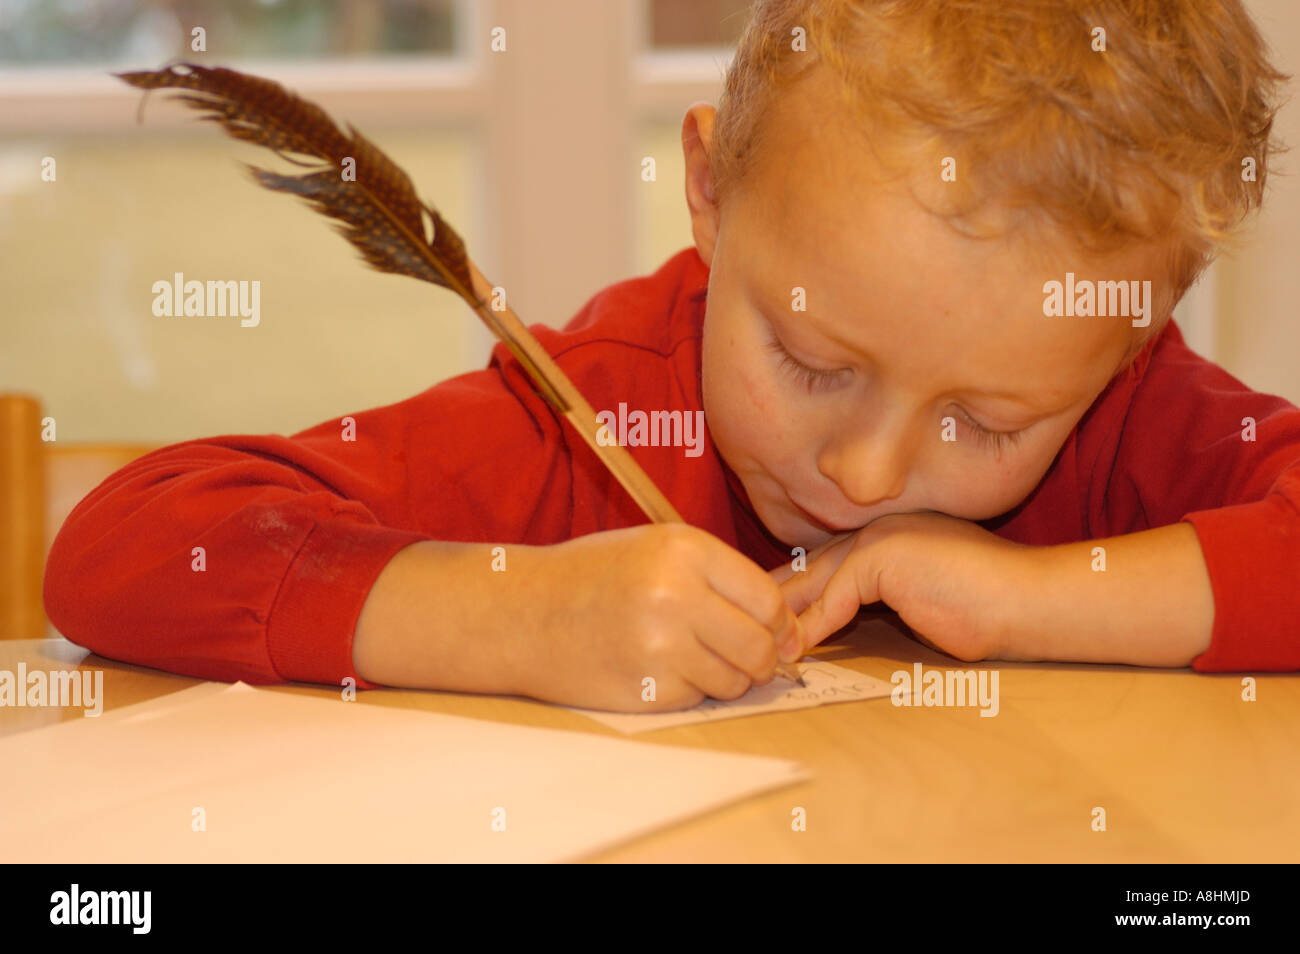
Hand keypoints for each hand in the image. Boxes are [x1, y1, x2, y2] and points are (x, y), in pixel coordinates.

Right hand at [514, 523, 806, 711]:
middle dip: (763, 659)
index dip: (779, 623)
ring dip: (723, 677)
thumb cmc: (593, 576)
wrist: (520, 613)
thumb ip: (720, 579)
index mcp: (685, 550)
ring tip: (684, 655)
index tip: (777, 634)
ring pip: (734, 680)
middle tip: (747, 658)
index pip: (768, 598)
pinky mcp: (646, 689)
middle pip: (760, 646)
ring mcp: (661, 646)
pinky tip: (653, 668)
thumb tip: (788, 629)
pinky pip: (697, 698)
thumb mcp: (656, 550)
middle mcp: (677, 595)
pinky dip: (687, 690)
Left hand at [778, 511, 1028, 660]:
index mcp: (892, 531)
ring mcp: (879, 538)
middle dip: (779, 594)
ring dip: (788, 615)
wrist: (1029, 599)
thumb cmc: (992, 606)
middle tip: (746, 619)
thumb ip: (891, 600)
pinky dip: (813, 628)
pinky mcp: (881, 558)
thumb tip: (852, 621)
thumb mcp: (927, 598)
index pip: (831, 558)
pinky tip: (796, 649)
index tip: (771, 606)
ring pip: (816, 579)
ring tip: (762, 643)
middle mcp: (880, 527)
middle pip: (813, 564)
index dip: (799, 584)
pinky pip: (834, 599)